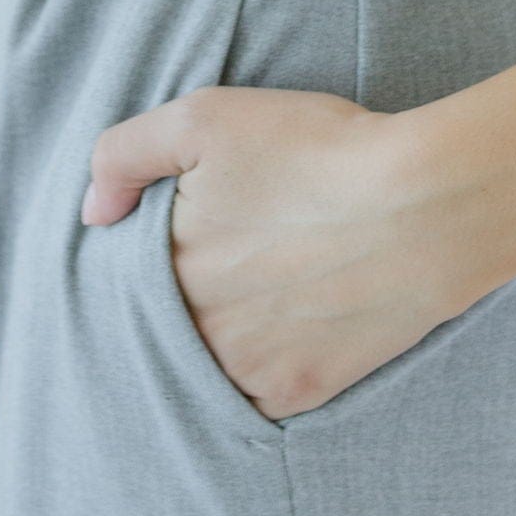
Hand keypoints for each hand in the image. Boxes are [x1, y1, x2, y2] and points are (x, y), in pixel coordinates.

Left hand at [82, 84, 515, 421]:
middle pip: (168, 318)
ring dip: (219, 333)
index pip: (130, 273)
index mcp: (165, 268)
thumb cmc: (315, 151)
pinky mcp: (295, 395)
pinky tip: (283, 326)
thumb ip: (124, 155)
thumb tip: (92, 214)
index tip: (190, 227)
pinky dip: (257, 367)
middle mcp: (195, 331)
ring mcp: (244, 371)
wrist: (423, 208)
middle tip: (238, 254)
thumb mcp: (205, 119)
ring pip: (205, 359)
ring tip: (261, 289)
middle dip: (189, 290)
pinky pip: (252, 393)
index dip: (158, 246)